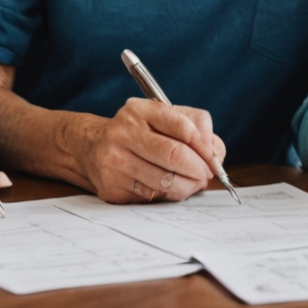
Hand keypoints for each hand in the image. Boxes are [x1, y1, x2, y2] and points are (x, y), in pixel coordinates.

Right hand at [72, 97, 225, 204]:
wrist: (92, 148)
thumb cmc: (140, 132)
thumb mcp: (166, 118)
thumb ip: (198, 129)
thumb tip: (216, 156)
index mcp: (140, 110)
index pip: (184, 127)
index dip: (205, 147)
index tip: (214, 159)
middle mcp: (123, 133)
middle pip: (175, 155)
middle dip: (199, 169)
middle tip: (207, 175)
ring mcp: (114, 161)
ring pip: (165, 181)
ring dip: (188, 186)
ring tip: (193, 183)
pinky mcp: (111, 187)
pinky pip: (152, 196)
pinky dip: (168, 195)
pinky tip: (168, 187)